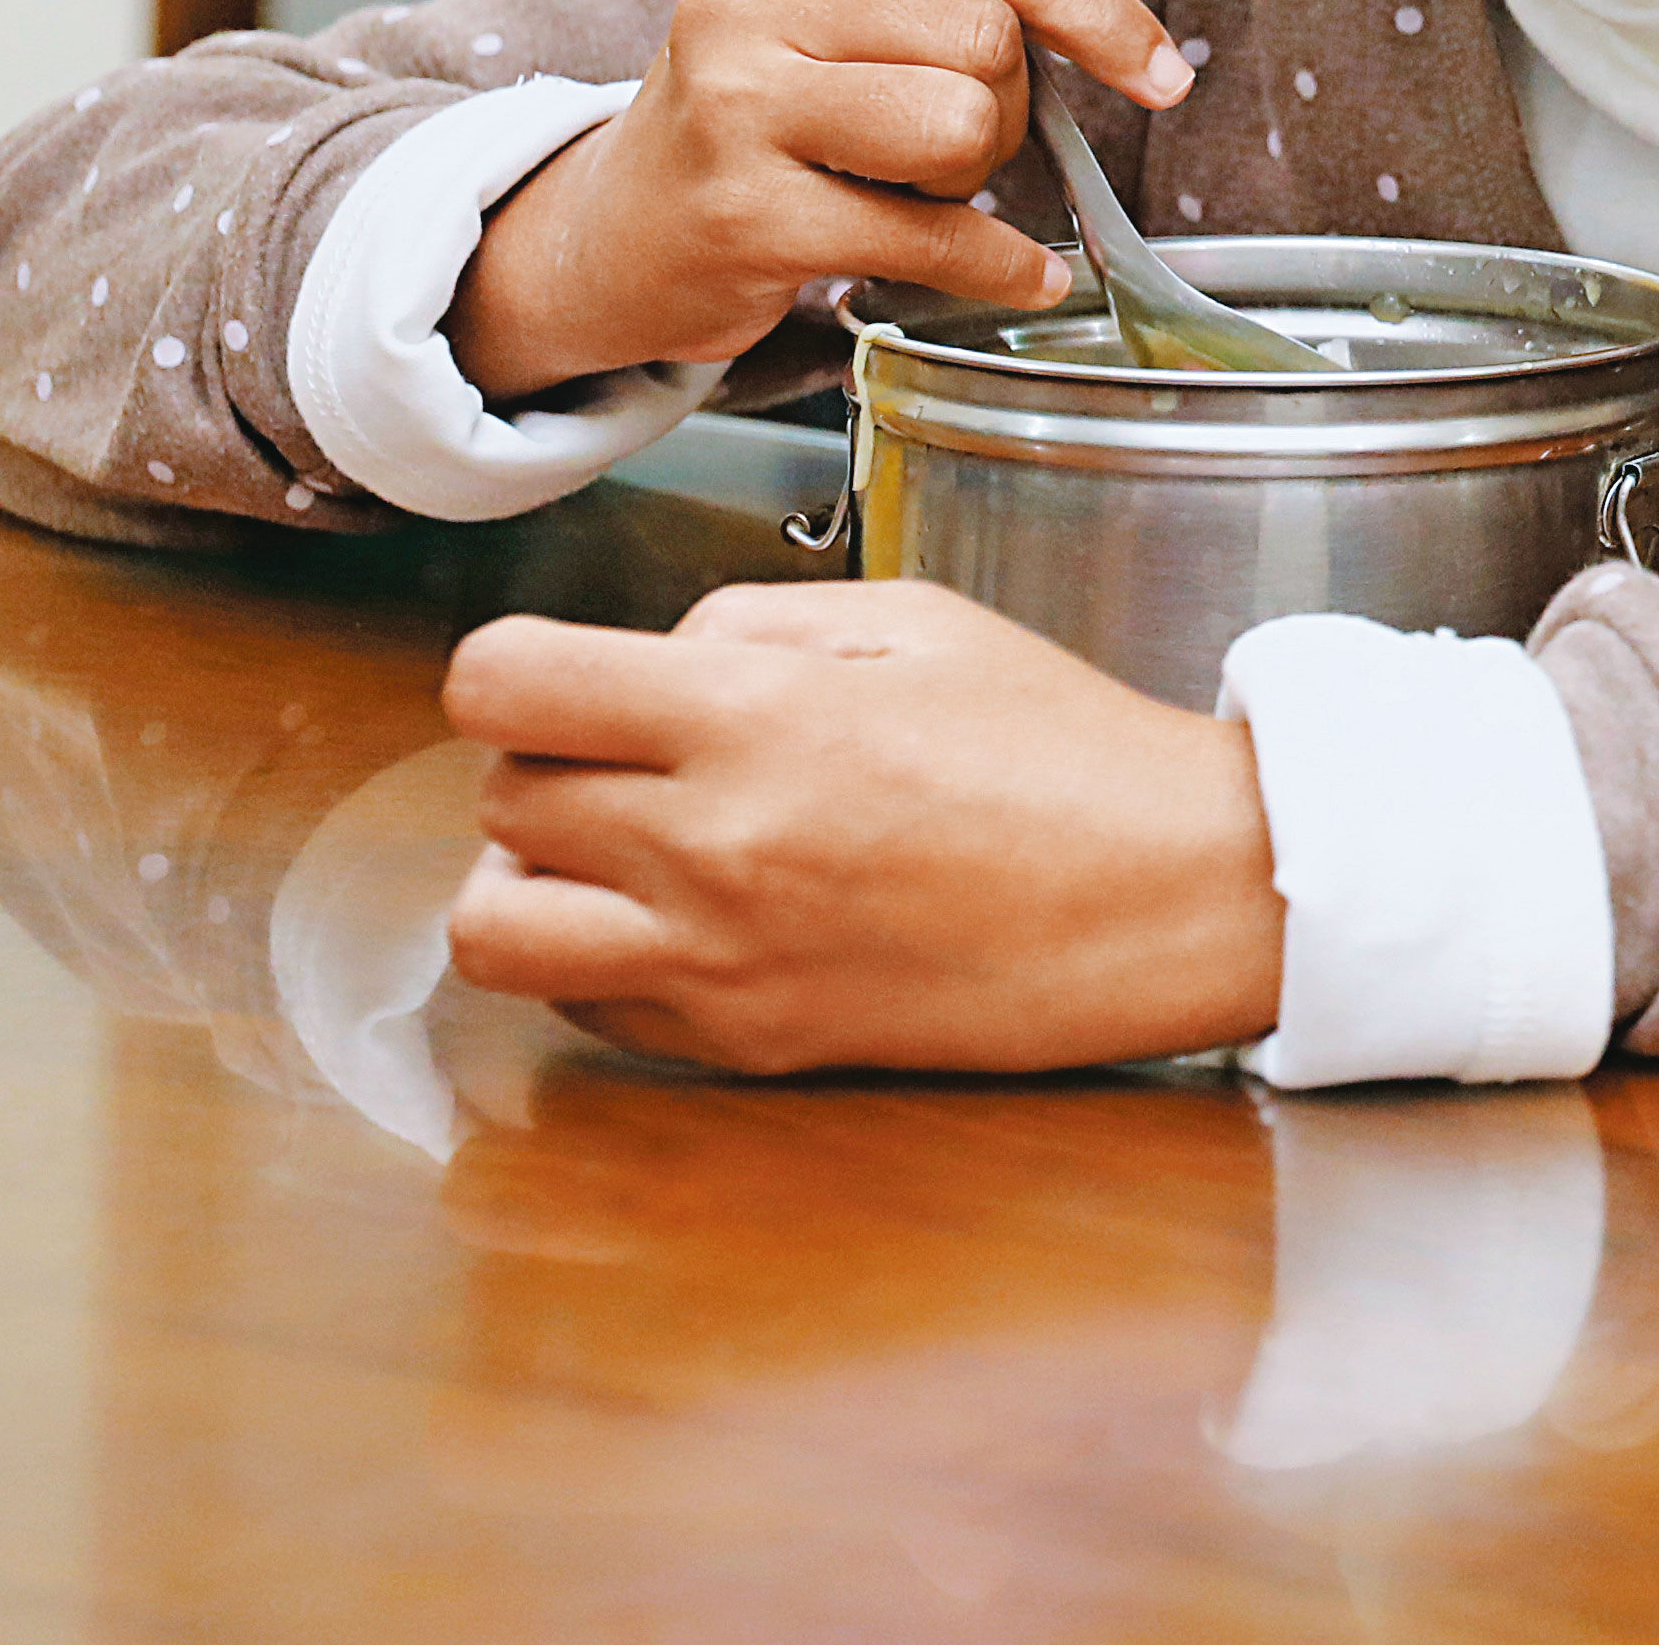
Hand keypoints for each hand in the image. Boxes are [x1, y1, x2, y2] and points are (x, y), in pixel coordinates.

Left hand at [441, 577, 1285, 1071]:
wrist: (1166, 896)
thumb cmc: (1065, 753)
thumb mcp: (919, 622)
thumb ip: (756, 618)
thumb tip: (651, 660)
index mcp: (757, 717)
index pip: (503, 685)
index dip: (511, 669)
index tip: (554, 676)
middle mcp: (714, 844)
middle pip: (497, 797)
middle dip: (546, 762)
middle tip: (625, 755)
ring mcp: (719, 958)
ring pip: (492, 930)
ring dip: (527, 878)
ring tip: (605, 852)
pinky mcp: (742, 1041)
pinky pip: (580, 1006)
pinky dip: (591, 958)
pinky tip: (672, 917)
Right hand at [449, 0, 1189, 393]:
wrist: (615, 231)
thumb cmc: (756, 106)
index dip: (1099, 13)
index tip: (1161, 71)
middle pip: (988, 43)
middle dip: (1005, 107)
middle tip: (944, 141)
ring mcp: (736, 107)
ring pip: (963, 127)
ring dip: (971, 179)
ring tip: (908, 186)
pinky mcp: (745, 214)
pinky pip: (931, 236)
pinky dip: (993, 264)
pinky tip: (1008, 269)